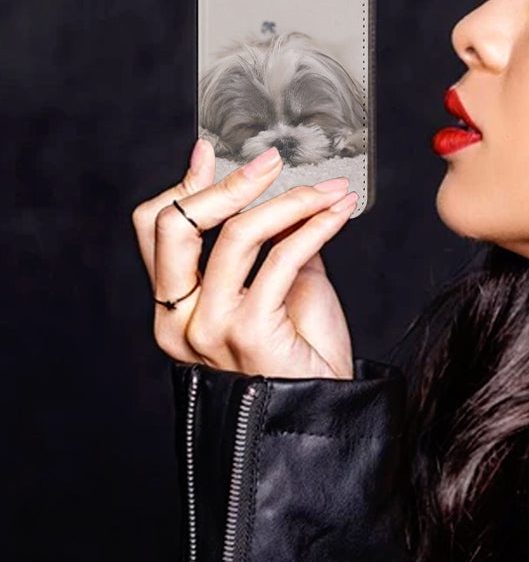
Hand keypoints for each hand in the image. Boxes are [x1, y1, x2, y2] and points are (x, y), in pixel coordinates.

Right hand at [132, 138, 357, 379]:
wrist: (323, 409)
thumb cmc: (299, 349)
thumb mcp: (276, 283)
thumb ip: (267, 241)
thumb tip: (277, 188)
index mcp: (175, 306)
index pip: (156, 230)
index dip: (184, 184)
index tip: (211, 151)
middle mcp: (180, 319)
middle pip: (178, 226)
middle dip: (227, 184)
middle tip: (272, 161)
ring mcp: (212, 328)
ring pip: (237, 234)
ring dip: (292, 200)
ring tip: (329, 188)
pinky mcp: (252, 332)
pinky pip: (284, 257)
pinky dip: (317, 224)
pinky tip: (338, 211)